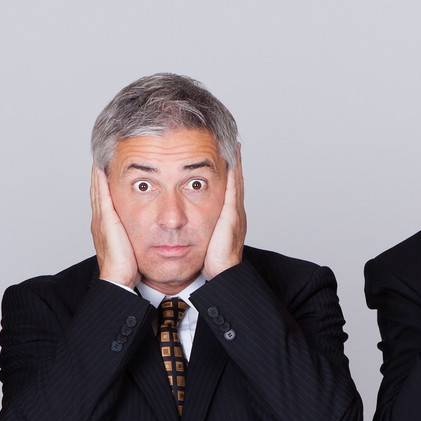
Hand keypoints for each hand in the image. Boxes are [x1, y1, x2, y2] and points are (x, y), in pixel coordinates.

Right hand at [90, 166, 138, 287]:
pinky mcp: (105, 220)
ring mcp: (101, 219)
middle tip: (103, 155)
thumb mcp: (134, 245)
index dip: (106, 183)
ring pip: (98, 190)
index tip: (110, 168)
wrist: (119, 279)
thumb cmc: (128, 268)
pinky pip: (101, 195)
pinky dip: (100, 181)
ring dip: (99, 172)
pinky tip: (101, 168)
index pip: (105, 199)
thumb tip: (152, 229)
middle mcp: (101, 220)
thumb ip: (137, 234)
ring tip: (102, 156)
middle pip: (99, 190)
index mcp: (107, 226)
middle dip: (101, 173)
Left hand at [203, 147, 245, 277]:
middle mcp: (234, 213)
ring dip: (235, 163)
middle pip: (235, 182)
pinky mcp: (231, 217)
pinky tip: (230, 161)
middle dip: (234, 163)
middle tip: (234, 143)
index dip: (228, 173)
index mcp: (227, 218)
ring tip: (234, 145)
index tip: (224, 157)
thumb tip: (183, 222)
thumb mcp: (203, 240)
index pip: (227, 190)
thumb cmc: (212, 264)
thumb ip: (198, 229)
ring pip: (236, 183)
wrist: (223, 276)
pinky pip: (232, 190)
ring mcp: (235, 214)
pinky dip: (233, 175)